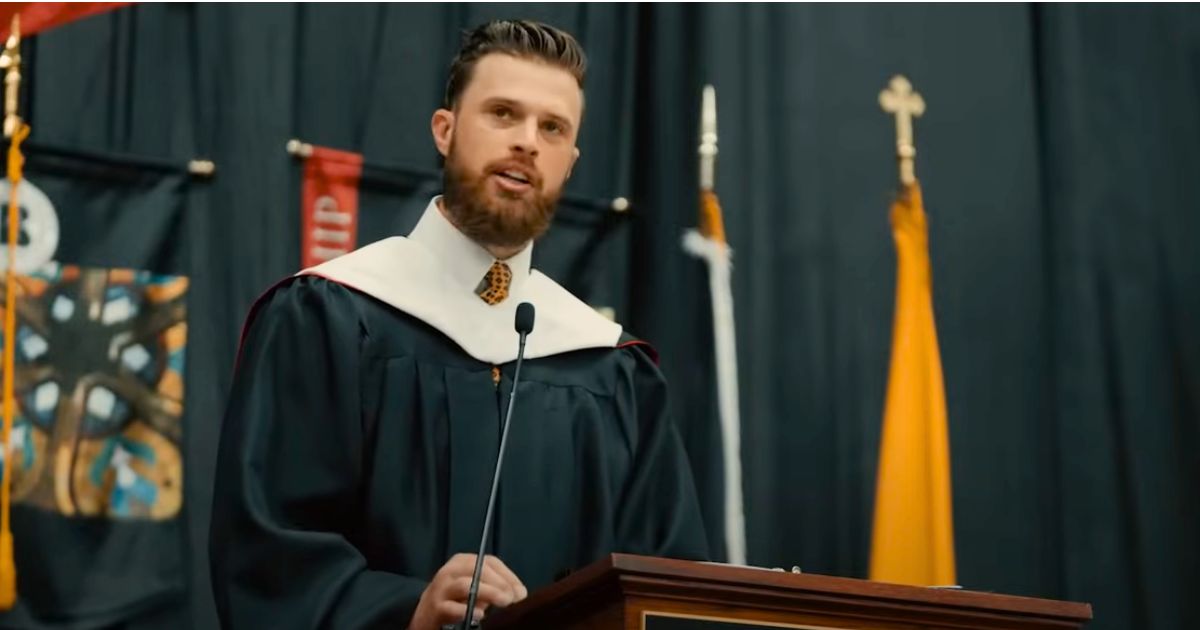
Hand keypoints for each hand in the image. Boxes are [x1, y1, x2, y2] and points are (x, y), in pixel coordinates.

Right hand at [406, 553, 527, 629]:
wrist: (424, 615)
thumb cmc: (455, 599)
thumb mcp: (475, 587)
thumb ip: (495, 586)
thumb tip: (519, 593)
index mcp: (462, 561)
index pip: (489, 562)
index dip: (507, 576)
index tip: (520, 592)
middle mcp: (450, 571)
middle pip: (477, 570)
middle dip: (499, 583)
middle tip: (512, 598)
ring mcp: (441, 589)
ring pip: (465, 585)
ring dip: (488, 593)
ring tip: (503, 602)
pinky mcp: (435, 608)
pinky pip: (451, 607)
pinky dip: (467, 610)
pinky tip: (480, 614)